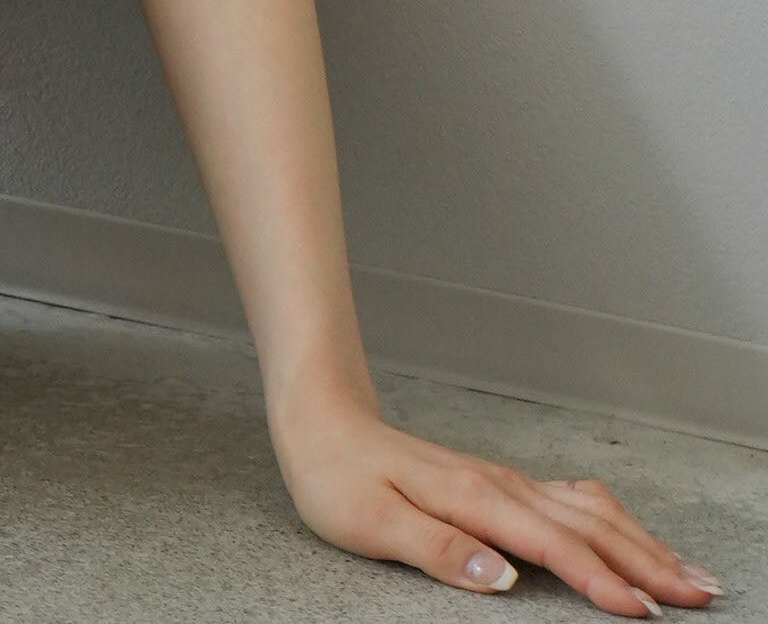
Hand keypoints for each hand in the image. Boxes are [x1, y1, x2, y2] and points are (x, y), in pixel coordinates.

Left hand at [273, 393, 724, 610]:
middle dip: (649, 561)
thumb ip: (438, 549)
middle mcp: (499, 484)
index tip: (643, 613)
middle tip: (702, 594)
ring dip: (641, 541)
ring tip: (687, 571)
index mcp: (474, 498)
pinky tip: (627, 534)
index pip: (553, 545)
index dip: (600, 581)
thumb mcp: (371, 521)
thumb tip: (501, 577)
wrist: (319, 418)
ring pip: (589, 509)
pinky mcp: (498, 483)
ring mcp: (502, 480)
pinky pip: (570, 500)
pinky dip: (613, 522)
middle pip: (589, 525)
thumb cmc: (337, 474)